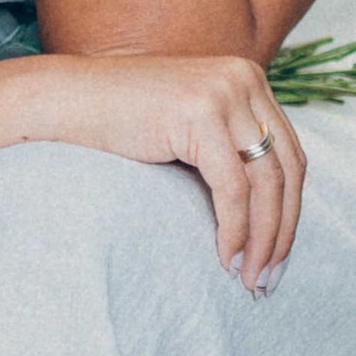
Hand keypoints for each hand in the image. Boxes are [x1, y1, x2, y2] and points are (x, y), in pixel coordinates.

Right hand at [32, 44, 305, 288]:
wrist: (66, 101)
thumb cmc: (120, 125)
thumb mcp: (189, 130)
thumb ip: (228, 151)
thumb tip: (269, 215)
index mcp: (247, 78)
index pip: (288, 154)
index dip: (289, 210)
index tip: (277, 256)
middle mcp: (244, 78)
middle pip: (286, 168)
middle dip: (282, 230)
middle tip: (270, 277)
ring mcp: (224, 92)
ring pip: (265, 181)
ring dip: (262, 237)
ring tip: (249, 276)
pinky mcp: (201, 113)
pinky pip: (233, 186)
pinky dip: (235, 228)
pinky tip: (226, 257)